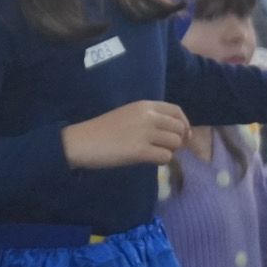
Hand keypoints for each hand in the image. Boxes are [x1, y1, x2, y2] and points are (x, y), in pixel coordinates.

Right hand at [61, 100, 188, 167]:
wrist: (82, 141)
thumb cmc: (102, 130)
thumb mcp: (128, 115)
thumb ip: (149, 118)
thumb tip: (171, 132)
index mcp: (144, 105)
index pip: (176, 111)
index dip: (184, 124)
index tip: (183, 135)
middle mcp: (148, 116)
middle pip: (179, 129)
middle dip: (177, 141)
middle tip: (165, 149)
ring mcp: (145, 133)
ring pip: (175, 143)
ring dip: (169, 151)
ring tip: (154, 154)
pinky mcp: (140, 151)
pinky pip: (165, 156)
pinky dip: (161, 161)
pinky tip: (149, 161)